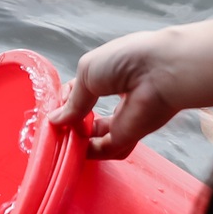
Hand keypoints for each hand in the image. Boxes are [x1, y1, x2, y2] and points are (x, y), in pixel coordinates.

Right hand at [49, 18, 212, 159]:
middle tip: (54, 129)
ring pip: (96, 136)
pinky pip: (106, 149)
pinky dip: (90, 152)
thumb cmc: (124, 61)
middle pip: (88, 116)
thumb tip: (56, 119)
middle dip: (71, 123)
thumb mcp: (87, 72)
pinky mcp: (129, 136)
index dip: (66, 101)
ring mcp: (122, 118)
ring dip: (78, 140)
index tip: (52, 109)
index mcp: (107, 73)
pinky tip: (74, 150)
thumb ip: (73, 100)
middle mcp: (115, 96)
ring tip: (61, 141)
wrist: (160, 73)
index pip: (81, 91)